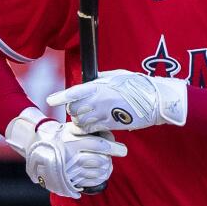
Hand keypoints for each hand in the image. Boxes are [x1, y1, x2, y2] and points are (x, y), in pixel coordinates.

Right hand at [5, 107, 126, 197]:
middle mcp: (71, 156)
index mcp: (73, 141)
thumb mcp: (72, 128)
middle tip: (116, 156)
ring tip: (108, 165)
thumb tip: (110, 136)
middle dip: (111, 159)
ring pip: (97, 173)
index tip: (123, 150)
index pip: (99, 145)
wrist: (37, 148)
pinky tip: (101, 174)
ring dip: (107, 169)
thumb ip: (89, 131)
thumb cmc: (60, 135)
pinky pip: (90, 182)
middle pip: (101, 161)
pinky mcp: (68, 180)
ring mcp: (69, 170)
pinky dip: (100, 179)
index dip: (114, 148)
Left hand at [46, 70, 187, 132]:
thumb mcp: (117, 76)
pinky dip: (89, 129)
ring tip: (88, 117)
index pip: (74, 92)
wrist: (156, 101)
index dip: (60, 97)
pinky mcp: (111, 125)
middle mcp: (99, 101)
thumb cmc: (138, 85)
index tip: (50, 100)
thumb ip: (101, 78)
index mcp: (100, 86)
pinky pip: (92, 129)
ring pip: (81, 121)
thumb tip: (90, 79)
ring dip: (81, 121)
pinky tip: (94, 125)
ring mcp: (105, 114)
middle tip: (80, 108)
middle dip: (74, 110)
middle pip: (74, 109)